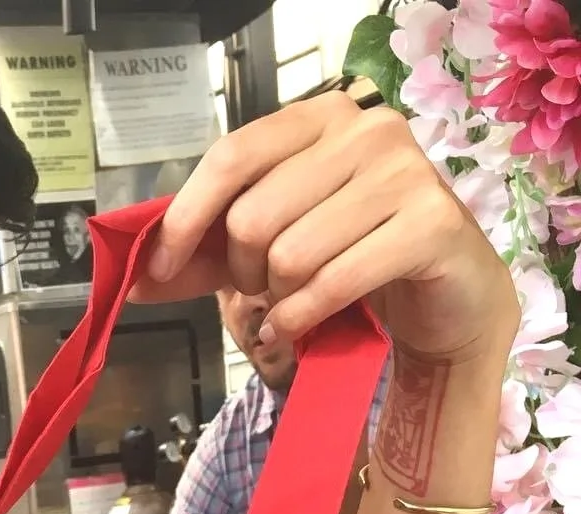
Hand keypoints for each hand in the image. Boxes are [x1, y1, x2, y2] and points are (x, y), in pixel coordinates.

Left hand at [132, 93, 518, 366]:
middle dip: (245, 273)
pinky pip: (331, 282)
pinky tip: (300, 327)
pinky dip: (302, 318)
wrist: (445, 301)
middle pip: (254, 215)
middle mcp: (366, 130)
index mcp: (322, 119)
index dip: (186, 218)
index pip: (231, 156)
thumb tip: (137, 274)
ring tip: (296, 305)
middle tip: (267, 291)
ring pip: (290, 254)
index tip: (160, 267)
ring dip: (278, 300)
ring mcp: (404, 172)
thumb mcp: (272, 251)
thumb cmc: (354, 262)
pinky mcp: (431, 224)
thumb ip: (207, 256)